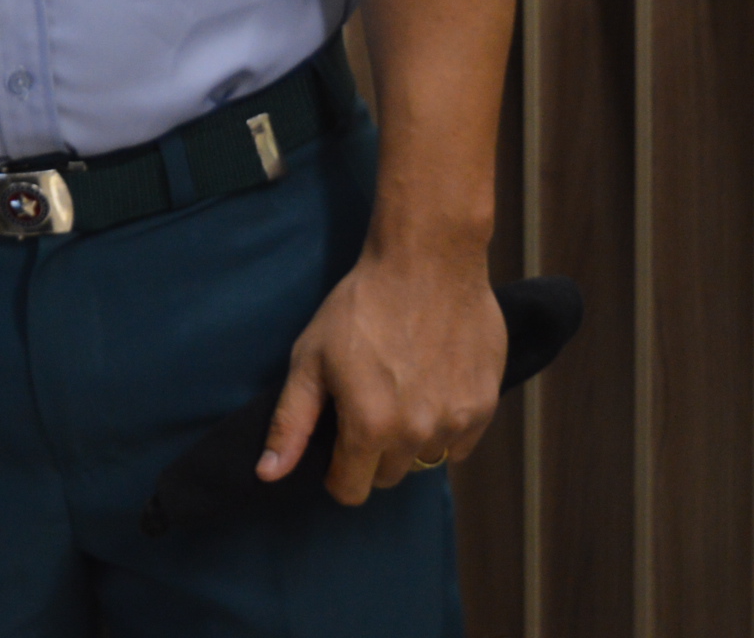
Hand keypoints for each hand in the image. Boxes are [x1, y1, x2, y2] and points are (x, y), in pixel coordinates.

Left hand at [259, 244, 504, 504]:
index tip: (335, 443)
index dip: (336, 472)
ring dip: (410, 439)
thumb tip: (267, 475)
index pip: (350, 490)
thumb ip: (291, 422)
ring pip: (424, 459)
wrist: (427, 263)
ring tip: (400, 389)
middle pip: (387, 476)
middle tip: (366, 403)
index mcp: (370, 427)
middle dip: (371, 453)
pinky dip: (443, 425)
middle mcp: (417, 434)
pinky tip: (430, 384)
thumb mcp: (310, 358)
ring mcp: (456, 422)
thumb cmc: (360, 306)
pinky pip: (458, 442)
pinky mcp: (486, 407)